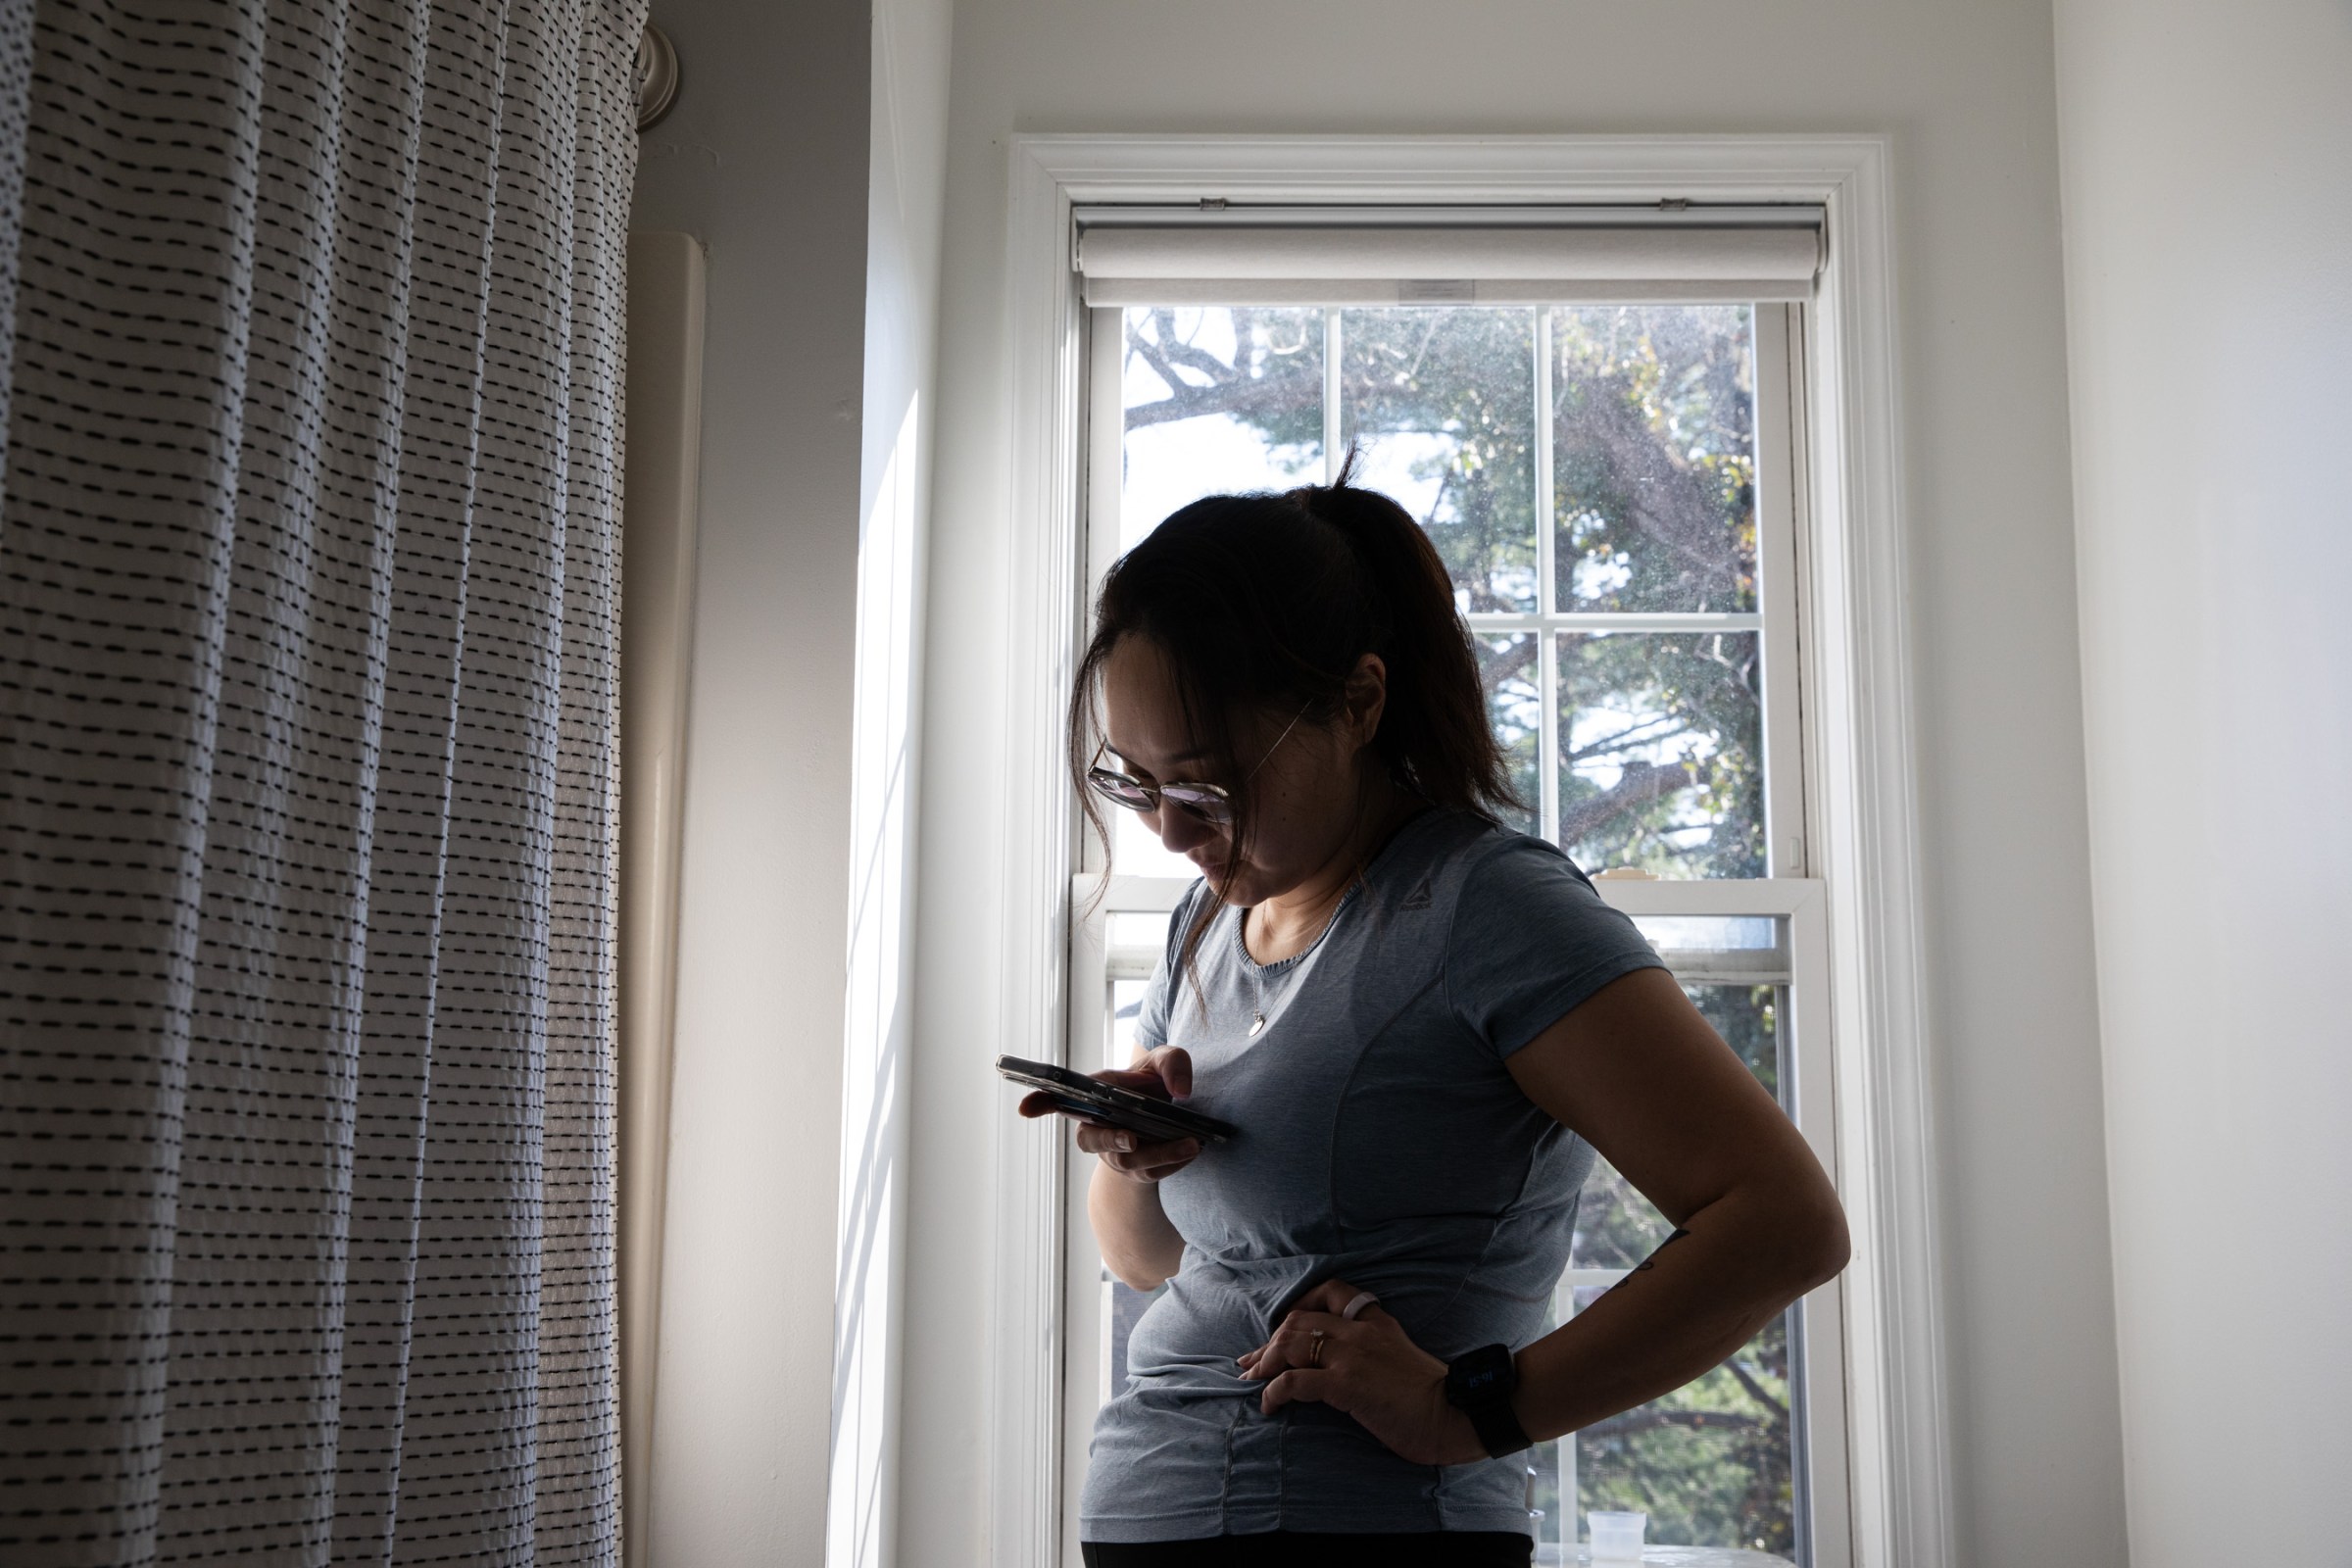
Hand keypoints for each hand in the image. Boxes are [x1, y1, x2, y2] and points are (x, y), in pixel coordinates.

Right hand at [1018, 1046, 1202, 1183]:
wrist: (1169, 1118)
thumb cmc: (1156, 1084)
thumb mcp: (1166, 1061)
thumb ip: (1173, 1063)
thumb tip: (1181, 1090)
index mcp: (1095, 1093)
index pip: (1059, 1098)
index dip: (1040, 1102)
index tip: (1024, 1108)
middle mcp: (1098, 1126)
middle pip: (1091, 1141)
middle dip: (1109, 1141)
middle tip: (1131, 1139)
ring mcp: (1115, 1152)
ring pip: (1127, 1161)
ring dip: (1159, 1154)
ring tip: (1191, 1144)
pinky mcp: (1136, 1171)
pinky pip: (1150, 1173)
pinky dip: (1173, 1163)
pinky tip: (1192, 1149)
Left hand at [1237, 1278, 1487, 1466]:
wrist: (1454, 1415)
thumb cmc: (1428, 1395)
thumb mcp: (1398, 1356)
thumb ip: (1370, 1349)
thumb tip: (1335, 1364)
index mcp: (1375, 1320)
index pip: (1327, 1291)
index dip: (1297, 1306)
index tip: (1280, 1330)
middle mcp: (1360, 1330)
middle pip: (1298, 1319)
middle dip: (1270, 1341)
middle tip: (1252, 1364)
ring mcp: (1352, 1355)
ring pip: (1291, 1342)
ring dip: (1266, 1362)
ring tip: (1254, 1382)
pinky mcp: (1346, 1384)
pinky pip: (1294, 1381)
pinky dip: (1274, 1392)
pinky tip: (1269, 1406)